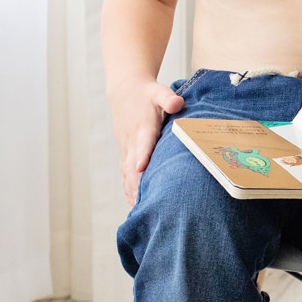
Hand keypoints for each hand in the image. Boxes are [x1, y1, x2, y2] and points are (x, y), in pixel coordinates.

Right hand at [110, 79, 183, 206]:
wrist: (125, 90)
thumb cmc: (147, 94)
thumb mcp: (159, 91)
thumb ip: (168, 98)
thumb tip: (177, 102)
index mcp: (143, 127)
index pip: (143, 143)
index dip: (142, 155)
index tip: (141, 167)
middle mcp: (132, 140)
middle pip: (133, 165)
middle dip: (137, 183)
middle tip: (143, 203)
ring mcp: (126, 148)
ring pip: (127, 173)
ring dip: (132, 191)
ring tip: (139, 210)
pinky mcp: (124, 153)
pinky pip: (125, 173)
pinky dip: (128, 188)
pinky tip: (133, 204)